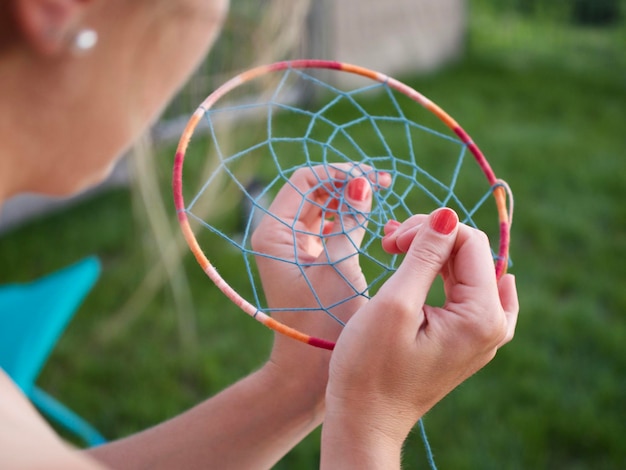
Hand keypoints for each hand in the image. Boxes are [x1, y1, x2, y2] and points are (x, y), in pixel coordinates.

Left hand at [251, 164, 390, 404]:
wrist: (308, 371)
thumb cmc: (322, 323)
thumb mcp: (339, 268)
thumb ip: (350, 222)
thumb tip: (361, 183)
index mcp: (274, 234)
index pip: (305, 181)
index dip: (339, 174)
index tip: (373, 180)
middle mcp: (278, 236)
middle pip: (313, 190)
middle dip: (346, 182)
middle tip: (384, 183)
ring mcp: (293, 248)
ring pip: (321, 207)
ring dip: (349, 198)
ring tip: (381, 194)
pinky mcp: (308, 260)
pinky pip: (327, 227)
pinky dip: (347, 218)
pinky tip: (370, 217)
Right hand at [322, 208, 517, 465]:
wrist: (365, 419)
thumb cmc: (371, 367)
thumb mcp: (396, 304)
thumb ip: (425, 254)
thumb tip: (448, 213)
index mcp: (483, 316)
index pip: (469, 240)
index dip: (428, 229)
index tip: (390, 242)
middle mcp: (495, 324)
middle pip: (470, 252)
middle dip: (429, 239)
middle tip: (387, 246)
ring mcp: (483, 333)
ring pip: (465, 267)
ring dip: (429, 253)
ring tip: (392, 251)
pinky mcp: (467, 337)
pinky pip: (463, 289)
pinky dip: (437, 272)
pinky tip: (413, 266)